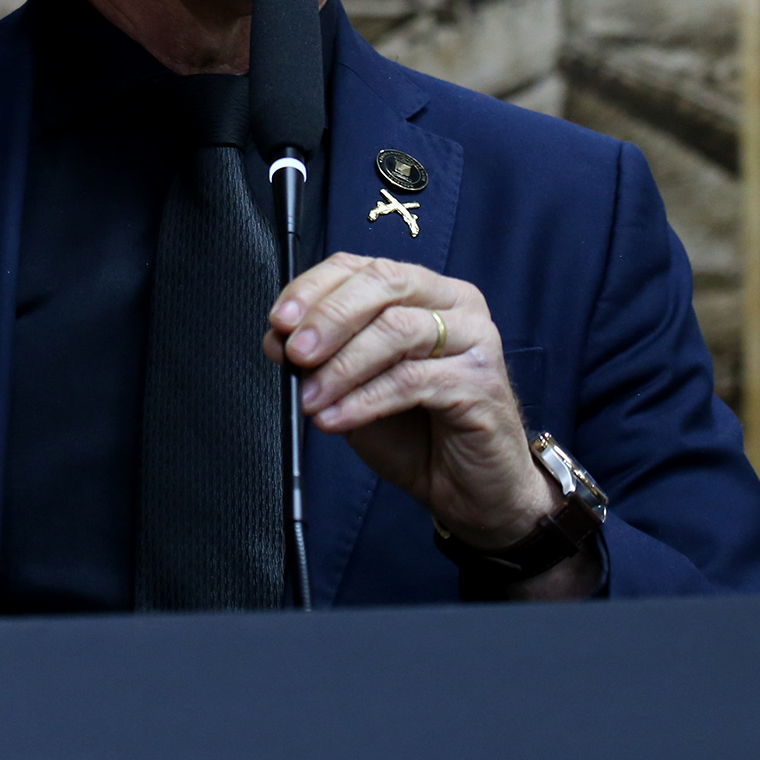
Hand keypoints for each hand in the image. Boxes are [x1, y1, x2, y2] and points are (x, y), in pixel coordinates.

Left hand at [264, 252, 598, 598]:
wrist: (470, 492)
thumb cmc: (418, 434)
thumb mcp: (354, 388)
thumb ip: (322, 358)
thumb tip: (277, 338)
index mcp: (424, 291)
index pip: (364, 267)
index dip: (315, 289)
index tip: (279, 320)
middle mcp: (455, 303)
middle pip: (384, 284)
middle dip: (329, 317)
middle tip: (295, 353)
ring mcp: (475, 338)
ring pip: (397, 330)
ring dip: (342, 366)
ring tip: (310, 398)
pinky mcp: (482, 381)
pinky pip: (412, 380)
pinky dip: (364, 399)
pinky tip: (336, 419)